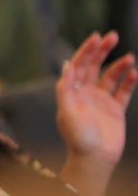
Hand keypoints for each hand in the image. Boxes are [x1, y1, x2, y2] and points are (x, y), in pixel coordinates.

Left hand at [57, 32, 135, 195]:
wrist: (94, 160)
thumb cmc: (78, 138)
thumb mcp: (67, 113)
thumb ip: (65, 90)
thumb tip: (67, 65)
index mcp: (71, 92)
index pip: (78, 65)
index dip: (86, 50)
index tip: (97, 37)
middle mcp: (85, 93)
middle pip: (93, 66)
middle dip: (102, 51)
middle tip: (112, 36)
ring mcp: (100, 101)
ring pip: (110, 76)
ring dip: (119, 65)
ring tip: (129, 57)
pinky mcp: (115, 110)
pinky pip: (123, 91)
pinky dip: (129, 81)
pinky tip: (135, 72)